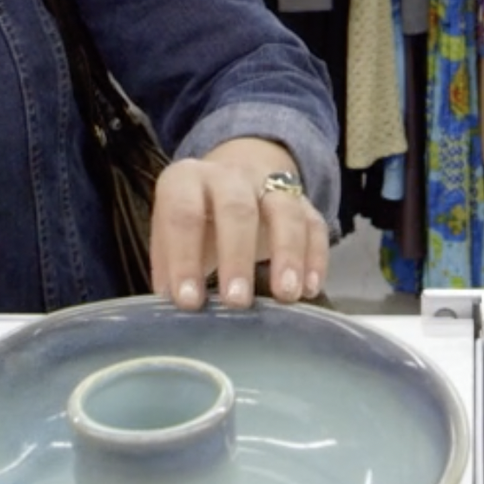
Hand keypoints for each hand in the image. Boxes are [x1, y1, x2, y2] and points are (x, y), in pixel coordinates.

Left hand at [149, 137, 328, 310]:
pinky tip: (310, 288)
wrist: (233, 178)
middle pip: (237, 209)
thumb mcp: (170, 235)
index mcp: (186, 180)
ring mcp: (270, 184)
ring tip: (286, 295)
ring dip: (287, 254)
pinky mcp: (302, 201)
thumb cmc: (196, 220)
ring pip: (284, 210)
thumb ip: (168, 267)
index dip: (184, 258)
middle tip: (237, 302)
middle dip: (237, 256)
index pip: (183, 214)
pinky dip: (315, 256)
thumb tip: (169, 306)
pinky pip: (314, 224)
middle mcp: (229, 176)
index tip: (189, 302)